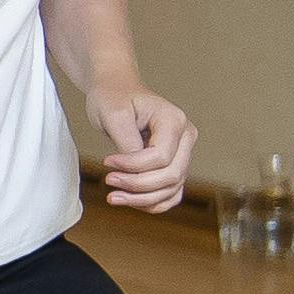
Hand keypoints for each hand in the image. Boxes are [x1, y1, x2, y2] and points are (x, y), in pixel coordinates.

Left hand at [93, 84, 195, 210]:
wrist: (116, 90)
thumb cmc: (114, 98)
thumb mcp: (114, 114)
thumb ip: (127, 142)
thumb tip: (132, 169)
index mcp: (174, 121)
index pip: (160, 156)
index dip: (133, 166)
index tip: (107, 163)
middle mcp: (186, 137)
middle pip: (170, 175)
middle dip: (137, 185)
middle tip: (109, 181)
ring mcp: (183, 153)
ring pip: (172, 189)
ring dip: (143, 199)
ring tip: (114, 197)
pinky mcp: (174, 165)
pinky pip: (171, 193)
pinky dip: (153, 203)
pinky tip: (130, 201)